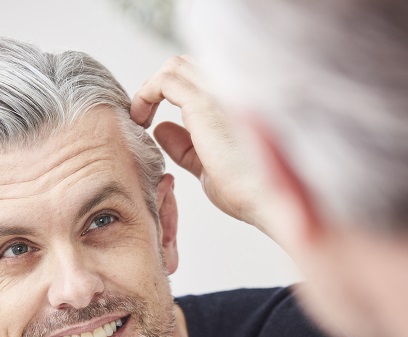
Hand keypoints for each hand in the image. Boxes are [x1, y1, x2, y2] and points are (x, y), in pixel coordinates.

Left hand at [131, 56, 267, 231]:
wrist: (267, 199)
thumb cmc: (246, 190)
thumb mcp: (207, 164)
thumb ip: (185, 146)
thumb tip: (161, 129)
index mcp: (236, 100)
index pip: (197, 78)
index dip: (171, 93)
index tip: (153, 119)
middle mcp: (230, 88)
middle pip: (185, 66)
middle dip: (158, 86)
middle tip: (144, 117)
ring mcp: (220, 91)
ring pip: (174, 66)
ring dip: (150, 88)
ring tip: (140, 118)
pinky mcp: (205, 102)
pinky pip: (165, 81)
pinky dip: (146, 95)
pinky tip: (140, 120)